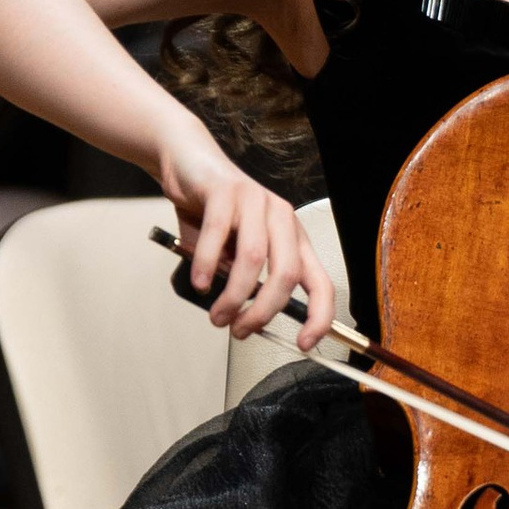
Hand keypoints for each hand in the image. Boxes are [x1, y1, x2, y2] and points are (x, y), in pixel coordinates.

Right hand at [160, 128, 334, 345]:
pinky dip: (206, 265)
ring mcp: (256, 201)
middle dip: (264, 311)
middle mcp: (282, 218)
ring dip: (234, 295)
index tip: (303, 344)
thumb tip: (244, 321)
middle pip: (287, 274)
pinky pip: (218, 235)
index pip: (321, 282)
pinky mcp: (226, 191)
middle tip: (240, 330)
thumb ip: (244, 282)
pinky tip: (199, 284)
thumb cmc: (212, 214)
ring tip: (217, 314)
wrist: (188, 164)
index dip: (319, 317)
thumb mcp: (234, 254)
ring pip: (254, 258)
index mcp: (294, 238)